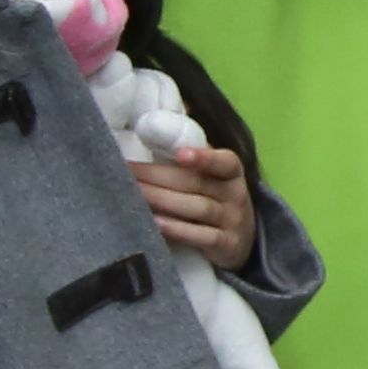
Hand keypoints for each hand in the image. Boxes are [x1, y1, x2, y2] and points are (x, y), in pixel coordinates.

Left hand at [134, 144, 255, 271]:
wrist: (240, 241)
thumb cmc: (214, 200)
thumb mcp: (212, 178)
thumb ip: (191, 157)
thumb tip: (165, 122)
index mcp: (231, 173)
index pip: (224, 161)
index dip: (204, 156)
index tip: (179, 154)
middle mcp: (235, 195)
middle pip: (197, 183)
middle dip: (158, 176)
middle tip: (127, 172)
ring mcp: (232, 221)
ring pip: (198, 208)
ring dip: (163, 200)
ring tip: (135, 194)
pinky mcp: (226, 246)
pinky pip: (201, 236)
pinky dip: (178, 230)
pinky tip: (156, 224)